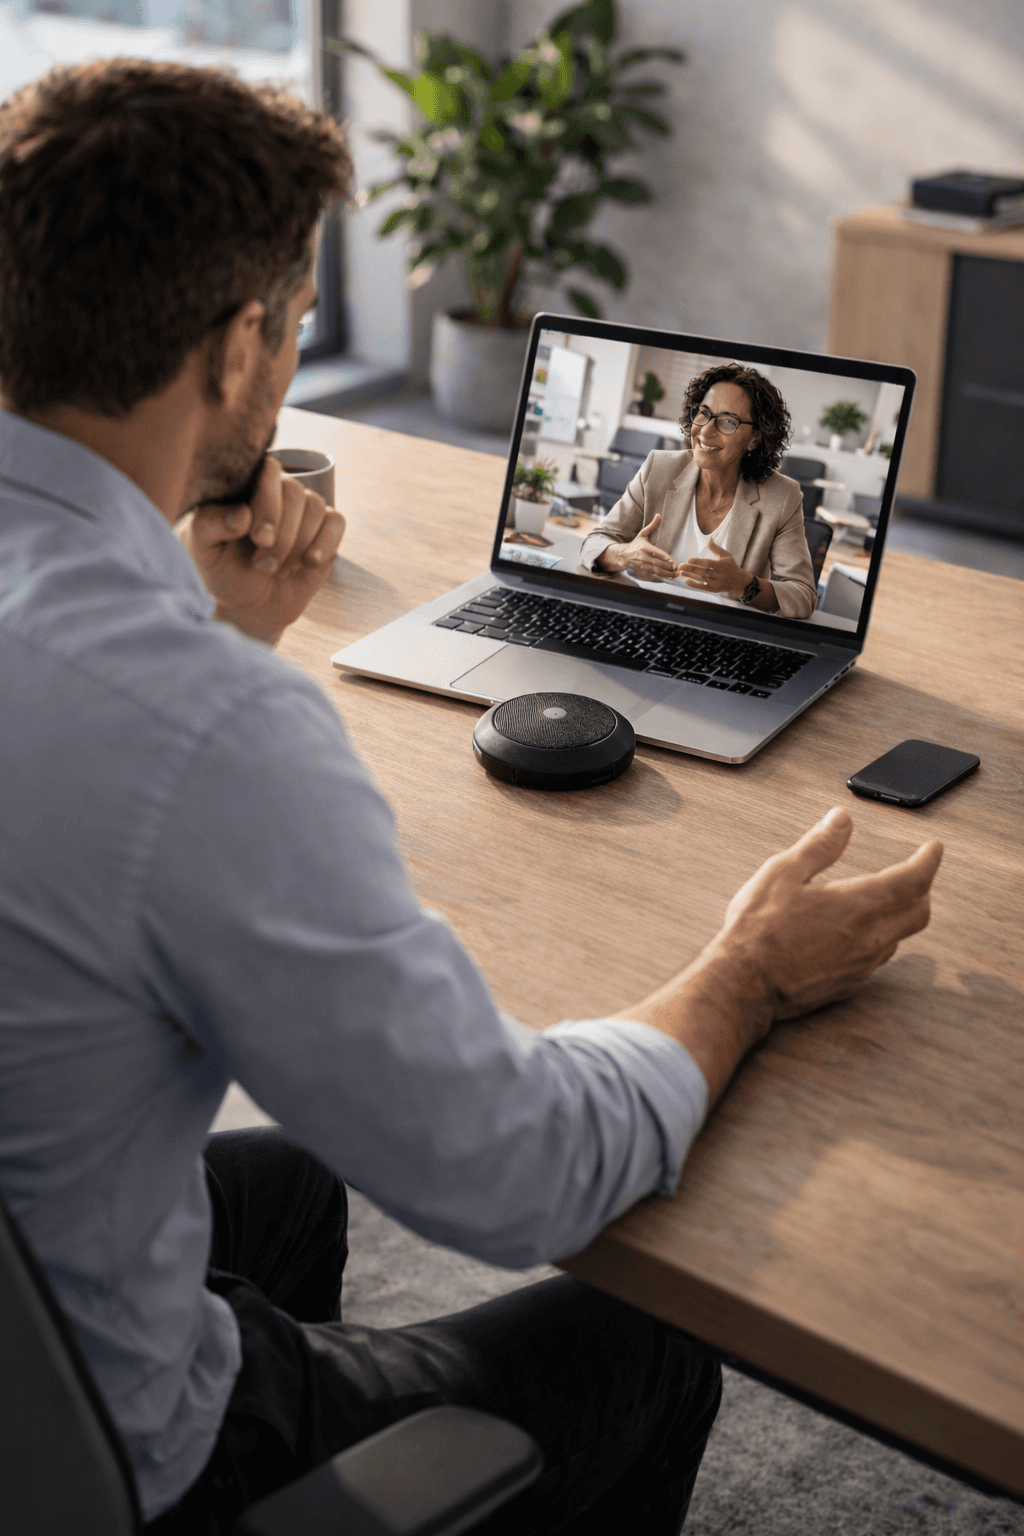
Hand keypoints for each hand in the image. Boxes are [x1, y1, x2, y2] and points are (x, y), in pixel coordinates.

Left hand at [180, 458, 344, 645]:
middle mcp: (277, 492)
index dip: (269, 502)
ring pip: (316, 507)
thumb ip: (212, 524)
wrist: (249, 604)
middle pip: (294, 492)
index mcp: (246, 486)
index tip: (261, 538)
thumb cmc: (222, 570)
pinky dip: (325, 542)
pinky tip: (309, 561)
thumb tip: (242, 514)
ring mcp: (303, 510)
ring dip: (298, 544)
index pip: (267, 470)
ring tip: (279, 570)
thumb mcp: (204, 548)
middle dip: (283, 535)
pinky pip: (336, 522)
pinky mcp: (325, 529)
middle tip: (263, 565)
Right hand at [598, 513, 678, 580]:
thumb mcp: (643, 534)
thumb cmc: (635, 545)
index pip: (660, 555)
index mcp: (646, 548)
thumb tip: (659, 515)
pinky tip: (668, 578)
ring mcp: (643, 567)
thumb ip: (652, 526)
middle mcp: (644, 558)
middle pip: (660, 565)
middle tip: (678, 570)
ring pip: (657, 572)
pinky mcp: (642, 573)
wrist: (622, 556)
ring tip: (675, 575)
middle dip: (670, 568)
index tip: (675, 562)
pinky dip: (661, 578)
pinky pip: (653, 577)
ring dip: (667, 575)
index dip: (669, 560)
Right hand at [618, 809, 942, 1106]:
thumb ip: (819, 845)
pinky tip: (860, 933)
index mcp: (858, 905)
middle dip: (922, 889)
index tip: (932, 849)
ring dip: (902, 915)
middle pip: (918, 912)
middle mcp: (869, 937)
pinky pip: (878, 957)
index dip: (927, 861)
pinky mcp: (848, 984)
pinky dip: (881, 938)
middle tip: (916, 873)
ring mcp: (861, 964)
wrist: (744, 985)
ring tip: (888, 901)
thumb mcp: (783, 873)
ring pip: (899, 937)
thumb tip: (841, 820)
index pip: (913, 880)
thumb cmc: (758, 929)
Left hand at [675, 536, 748, 597]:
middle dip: (690, 568)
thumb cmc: (730, 566)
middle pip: (702, 571)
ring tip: (680, 572)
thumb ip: (715, 548)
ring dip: (690, 575)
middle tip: (680, 565)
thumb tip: (709, 538)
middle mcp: (719, 575)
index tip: (689, 559)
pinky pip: (702, 587)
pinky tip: (686, 581)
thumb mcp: (725, 555)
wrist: (738, 581)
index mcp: (721, 565)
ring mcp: (716, 583)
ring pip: (701, 579)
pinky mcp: (713, 589)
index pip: (708, 564)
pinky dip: (694, 585)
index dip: (698, 562)